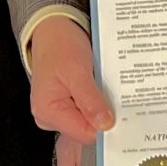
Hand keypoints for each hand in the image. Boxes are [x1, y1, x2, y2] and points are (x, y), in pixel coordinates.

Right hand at [28, 17, 112, 141]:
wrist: (53, 31)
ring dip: (101, 108)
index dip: (103, 124)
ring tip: (102, 87)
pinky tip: (99, 90)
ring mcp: (58, 114)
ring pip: (89, 122)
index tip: (119, 111)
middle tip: (111, 94)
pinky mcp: (67, 108)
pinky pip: (87, 114)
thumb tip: (104, 124)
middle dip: (102, 115)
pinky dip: (97, 104)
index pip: (84, 134)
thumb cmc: (60, 46)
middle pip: (86, 130)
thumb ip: (90, 100)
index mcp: (47, 111)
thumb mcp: (77, 70)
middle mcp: (49, 117)